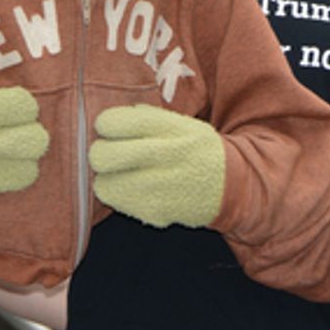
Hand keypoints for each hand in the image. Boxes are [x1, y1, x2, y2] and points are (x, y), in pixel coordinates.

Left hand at [89, 104, 224, 227]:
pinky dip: (121, 195)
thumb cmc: (194, 148)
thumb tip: (107, 120)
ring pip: (103, 184)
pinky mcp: (154, 213)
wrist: (230, 185)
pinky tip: (139, 189)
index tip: (111, 128)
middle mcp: (162, 156)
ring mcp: (157, 188)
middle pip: (101, 156)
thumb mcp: (179, 121)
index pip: (113, 122)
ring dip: (108, 178)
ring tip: (126, 173)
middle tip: (111, 153)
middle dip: (100, 153)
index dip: (105, 125)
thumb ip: (144, 116)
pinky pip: (117, 202)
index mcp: (166, 127)